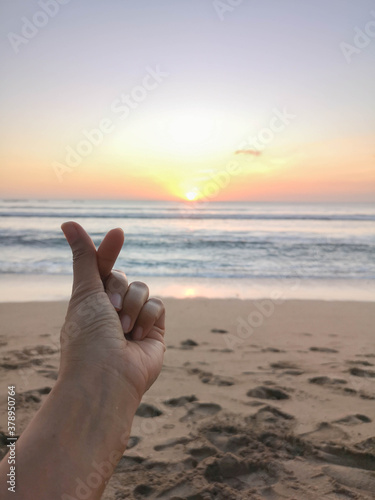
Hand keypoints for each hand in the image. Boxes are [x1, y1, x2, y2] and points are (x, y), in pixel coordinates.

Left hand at [59, 221, 165, 404]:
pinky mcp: (155, 330)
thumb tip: (68, 222)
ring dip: (132, 306)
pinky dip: (147, 318)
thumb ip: (84, 256)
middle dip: (118, 289)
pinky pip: (158, 305)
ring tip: (123, 331)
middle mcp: (113, 309)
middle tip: (110, 310)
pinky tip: (137, 337)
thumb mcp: (84, 290)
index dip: (108, 250)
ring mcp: (135, 320)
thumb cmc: (89, 335)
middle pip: (124, 277)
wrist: (108, 376)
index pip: (103, 267)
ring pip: (143, 289)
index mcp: (91, 300)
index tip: (118, 232)